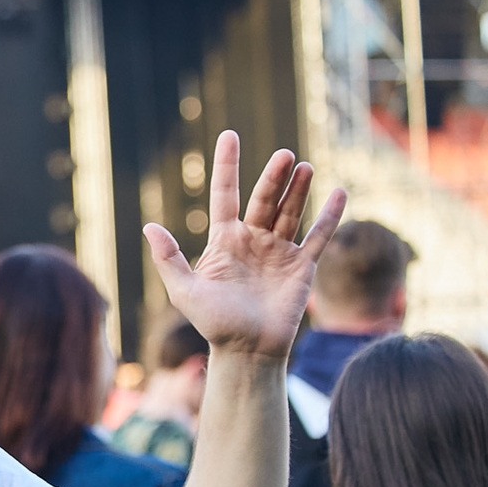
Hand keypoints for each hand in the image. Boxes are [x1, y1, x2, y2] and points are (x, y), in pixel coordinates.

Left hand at [146, 131, 346, 360]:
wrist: (247, 351)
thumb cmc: (213, 324)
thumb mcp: (185, 291)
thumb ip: (169, 259)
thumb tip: (149, 226)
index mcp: (224, 241)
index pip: (225, 194)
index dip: (227, 166)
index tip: (229, 135)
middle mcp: (252, 240)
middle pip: (263, 199)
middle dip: (273, 177)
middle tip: (284, 156)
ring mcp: (279, 251)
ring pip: (290, 212)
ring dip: (298, 189)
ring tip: (304, 166)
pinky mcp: (302, 267)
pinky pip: (318, 237)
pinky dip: (330, 216)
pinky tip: (338, 192)